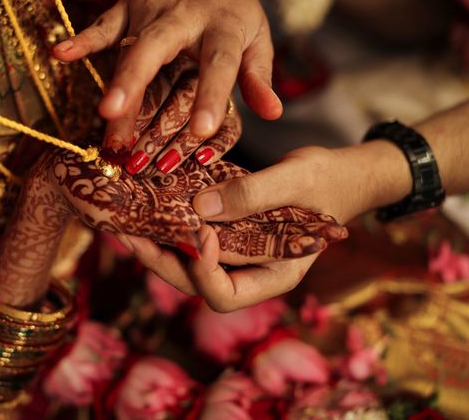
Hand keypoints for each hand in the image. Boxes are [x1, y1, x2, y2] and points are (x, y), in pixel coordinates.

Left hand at [52, 150, 344, 256]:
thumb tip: (198, 210)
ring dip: (156, 245)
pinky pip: (195, 237)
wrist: (343, 174)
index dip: (202, 270)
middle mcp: (251, 272)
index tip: (196, 231)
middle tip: (127, 232)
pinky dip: (171, 225)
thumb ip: (252, 195)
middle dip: (159, 260)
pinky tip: (148, 206)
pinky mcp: (230, 232)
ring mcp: (239, 254)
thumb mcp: (298, 180)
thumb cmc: (331, 180)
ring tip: (125, 222)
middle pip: (195, 283)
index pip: (225, 294)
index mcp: (275, 275)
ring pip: (188, 263)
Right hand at [53, 0, 280, 151]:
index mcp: (222, 26)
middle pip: (158, 48)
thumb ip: (259, 74)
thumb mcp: (256, 35)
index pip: (218, 64)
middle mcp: (184, 16)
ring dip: (114, 80)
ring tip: (103, 115)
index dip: (210, 96)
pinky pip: (104, 24)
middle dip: (136, 81)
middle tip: (117, 116)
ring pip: (128, 46)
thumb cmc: (234, 7)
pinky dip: (83, 39)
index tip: (200, 131)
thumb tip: (272, 113)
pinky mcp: (129, 6)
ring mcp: (151, 10)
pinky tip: (61, 54)